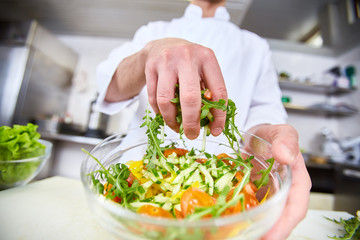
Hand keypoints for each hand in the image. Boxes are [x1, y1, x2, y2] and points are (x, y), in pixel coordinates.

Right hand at [143, 38, 227, 138]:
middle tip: (192, 135)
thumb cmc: (189, 63)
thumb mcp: (204, 71)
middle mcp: (187, 57)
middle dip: (191, 122)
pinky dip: (160, 112)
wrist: (163, 45)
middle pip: (189, 98)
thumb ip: (209, 93)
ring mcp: (166, 62)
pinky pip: (153, 98)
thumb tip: (213, 125)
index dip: (218, 115)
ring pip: (166, 101)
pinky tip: (166, 115)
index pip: (218, 91)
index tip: (216, 130)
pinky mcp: (150, 68)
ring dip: (171, 120)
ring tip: (176, 127)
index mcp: (207, 58)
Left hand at [250, 124, 311, 239]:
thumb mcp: (281, 132)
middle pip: (282, 219)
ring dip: (257, 229)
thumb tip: (285, 156)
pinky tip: (233, 223)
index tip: (272, 236)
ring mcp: (270, 196)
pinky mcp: (255, 196)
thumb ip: (286, 141)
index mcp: (297, 181)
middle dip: (270, 233)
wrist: (256, 135)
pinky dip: (245, 218)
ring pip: (267, 218)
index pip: (296, 208)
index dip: (285, 224)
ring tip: (242, 236)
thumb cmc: (272, 135)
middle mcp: (286, 193)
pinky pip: (252, 210)